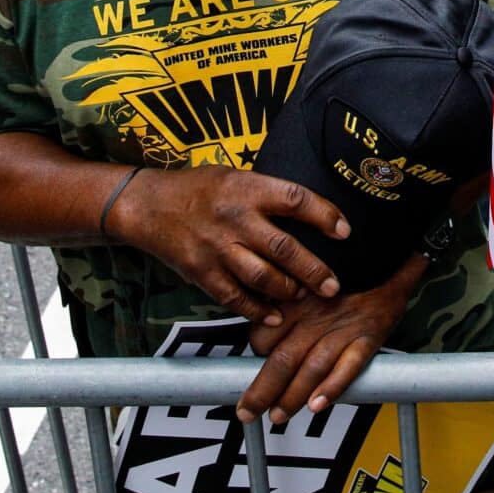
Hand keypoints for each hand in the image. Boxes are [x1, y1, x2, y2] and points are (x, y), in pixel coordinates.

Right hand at [105, 165, 349, 325]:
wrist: (148, 206)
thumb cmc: (198, 188)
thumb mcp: (235, 176)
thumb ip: (268, 193)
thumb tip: (312, 210)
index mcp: (246, 188)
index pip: (294, 200)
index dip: (324, 215)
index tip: (345, 231)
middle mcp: (234, 218)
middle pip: (283, 247)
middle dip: (313, 270)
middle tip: (333, 286)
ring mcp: (216, 248)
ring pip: (261, 276)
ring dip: (288, 291)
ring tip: (303, 296)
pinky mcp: (201, 272)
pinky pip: (234, 297)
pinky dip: (256, 310)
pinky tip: (274, 316)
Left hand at [238, 255, 423, 424]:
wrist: (389, 243)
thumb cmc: (348, 254)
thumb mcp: (307, 262)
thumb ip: (286, 287)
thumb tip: (264, 308)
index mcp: (297, 296)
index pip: (263, 335)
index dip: (255, 355)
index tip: (253, 366)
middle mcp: (315, 315)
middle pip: (280, 359)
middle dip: (260, 392)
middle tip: (246, 412)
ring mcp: (342, 327)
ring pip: (310, 369)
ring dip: (291, 397)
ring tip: (278, 416)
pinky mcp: (369, 335)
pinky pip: (349, 366)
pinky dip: (333, 387)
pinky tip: (318, 405)